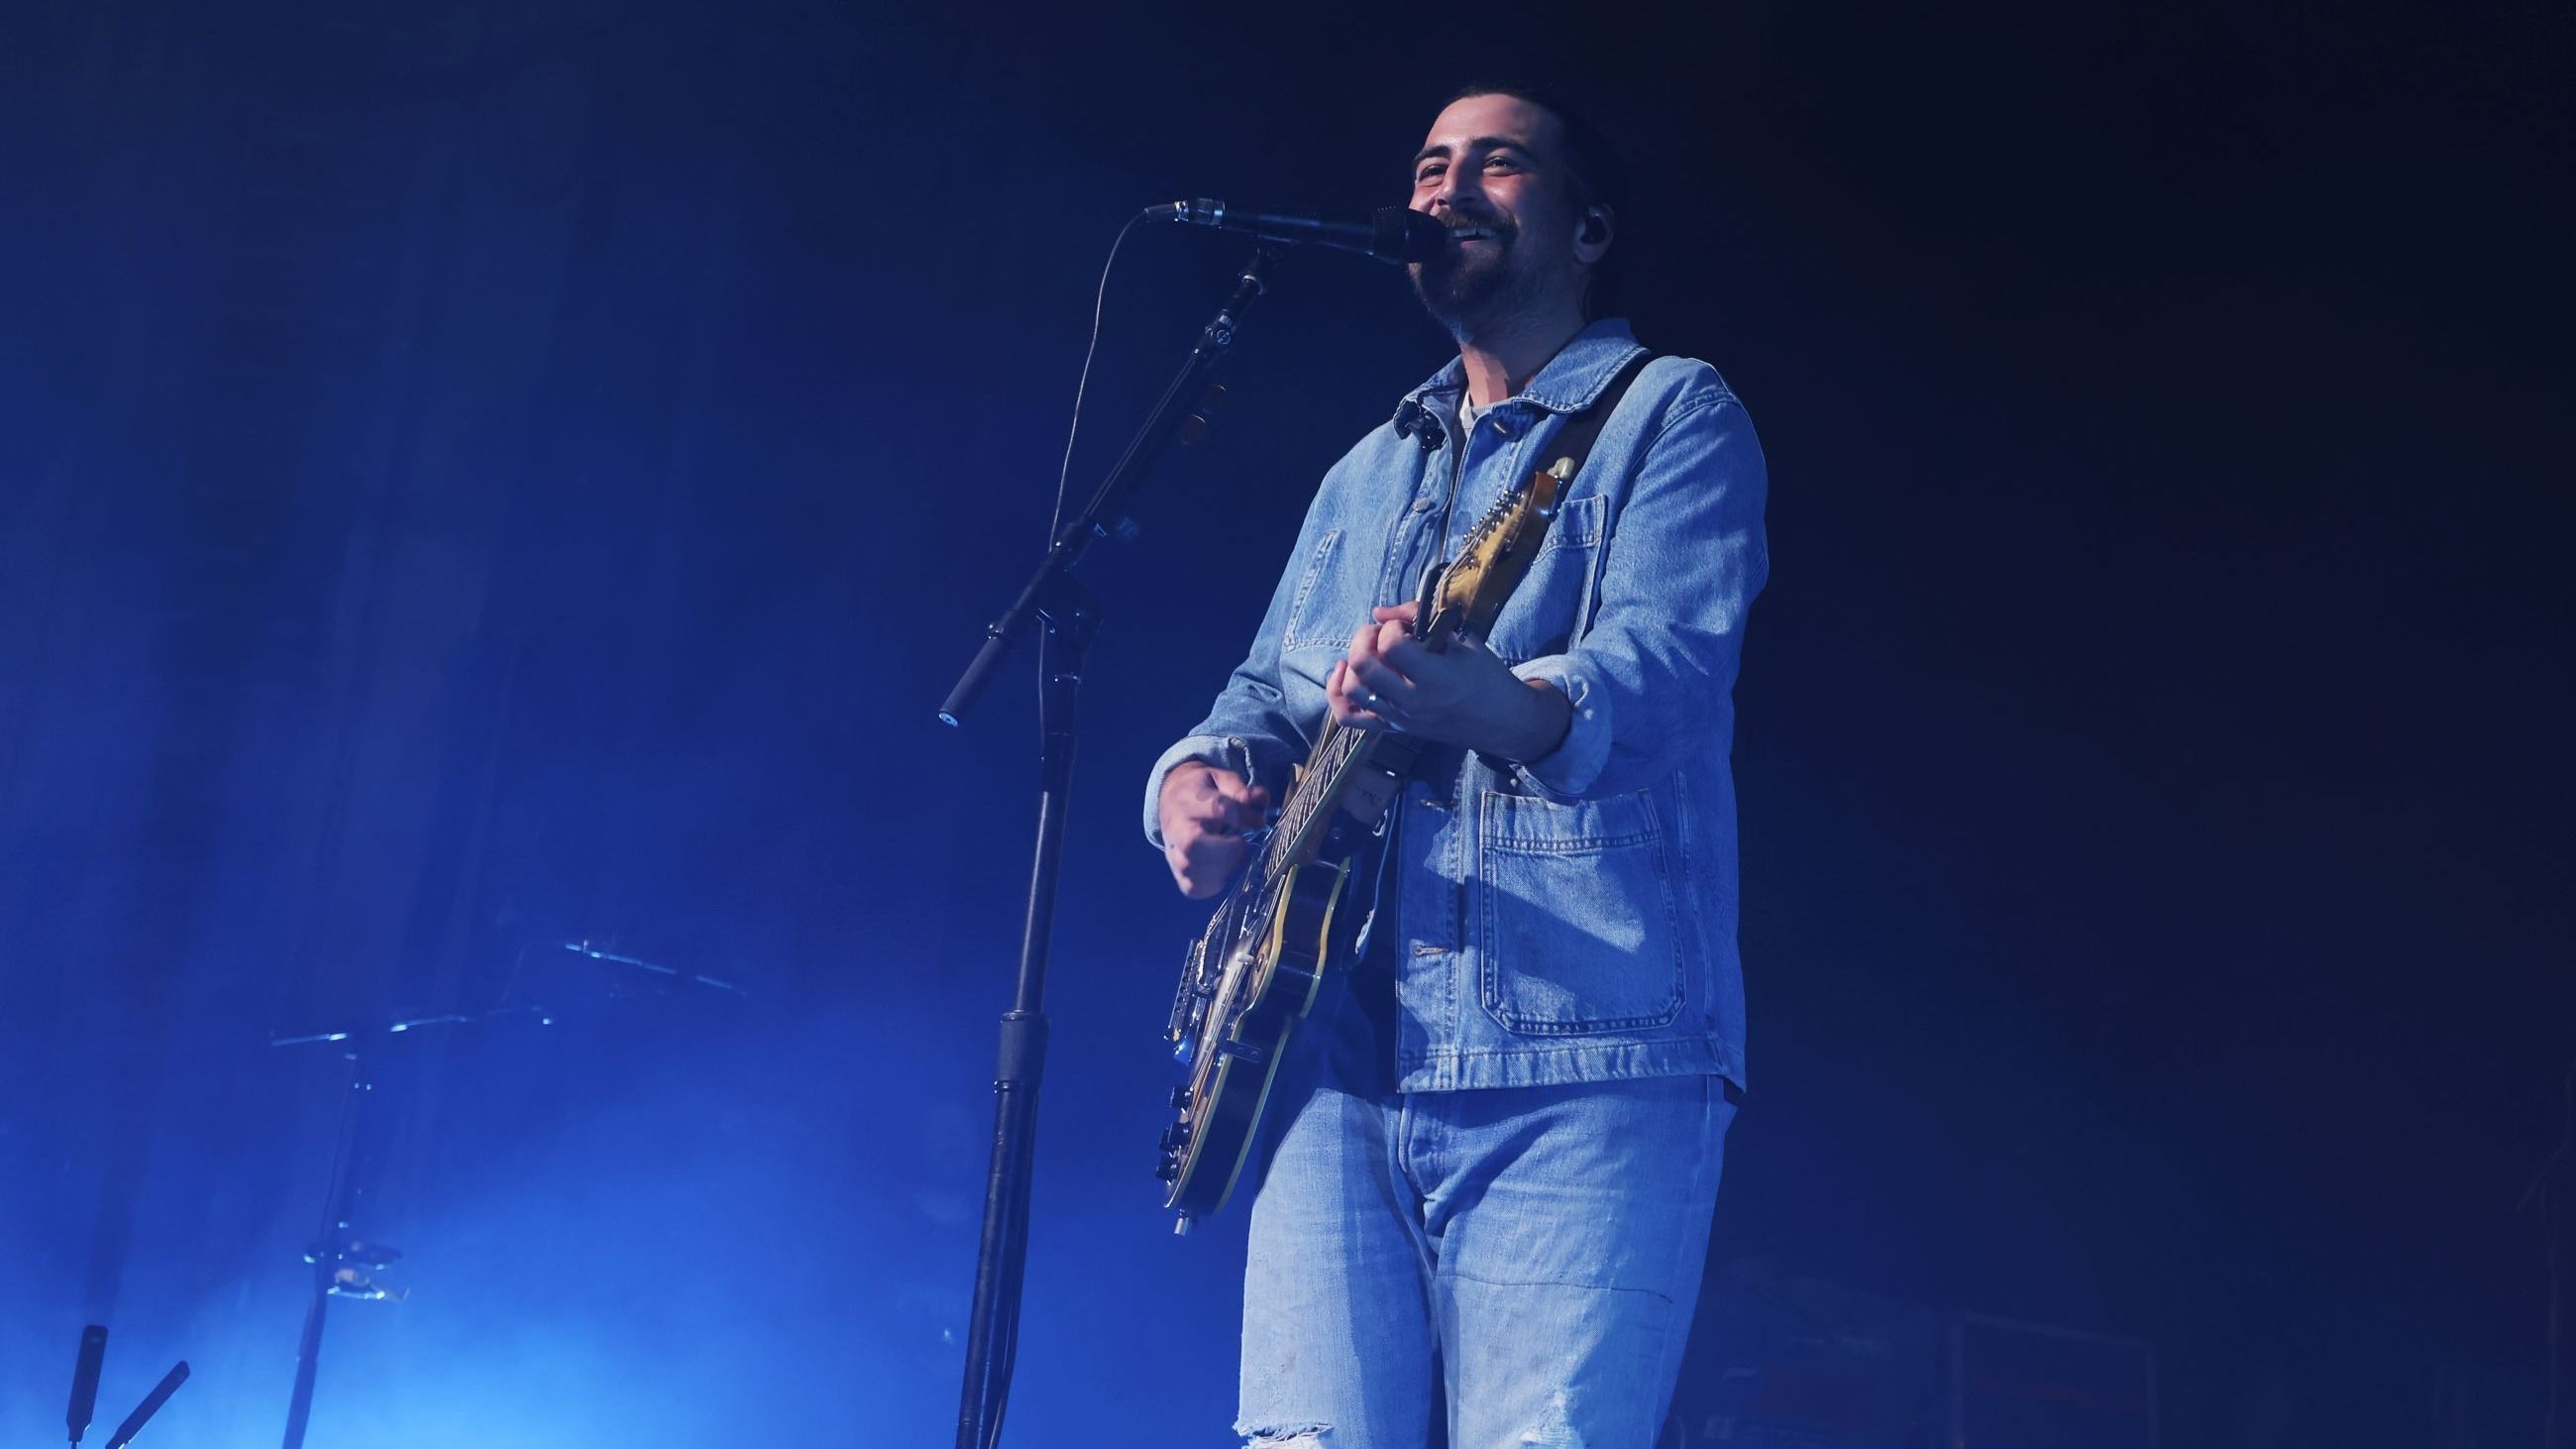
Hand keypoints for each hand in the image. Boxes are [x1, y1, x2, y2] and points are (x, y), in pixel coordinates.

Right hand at [1158, 762, 1270, 899]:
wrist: (1172, 803)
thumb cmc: (1202, 791)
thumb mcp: (1220, 779)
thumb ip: (1240, 789)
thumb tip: (1261, 797)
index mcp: (1187, 801)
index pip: (1218, 810)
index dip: (1244, 816)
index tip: (1258, 821)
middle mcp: (1175, 830)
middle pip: (1193, 846)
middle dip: (1227, 849)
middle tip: (1243, 843)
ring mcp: (1174, 856)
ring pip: (1194, 871)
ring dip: (1225, 867)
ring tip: (1234, 853)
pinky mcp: (1179, 876)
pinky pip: (1196, 889)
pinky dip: (1216, 883)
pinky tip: (1224, 868)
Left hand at [1326, 603, 1571, 760]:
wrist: (1501, 720)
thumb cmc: (1486, 676)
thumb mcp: (1464, 640)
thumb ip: (1421, 619)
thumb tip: (1379, 611)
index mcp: (1435, 677)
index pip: (1392, 645)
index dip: (1392, 627)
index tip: (1404, 627)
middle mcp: (1412, 700)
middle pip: (1363, 665)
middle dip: (1364, 638)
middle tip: (1379, 632)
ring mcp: (1399, 717)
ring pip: (1352, 689)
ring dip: (1351, 662)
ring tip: (1368, 651)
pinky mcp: (1393, 728)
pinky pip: (1349, 718)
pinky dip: (1338, 695)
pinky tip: (1344, 674)